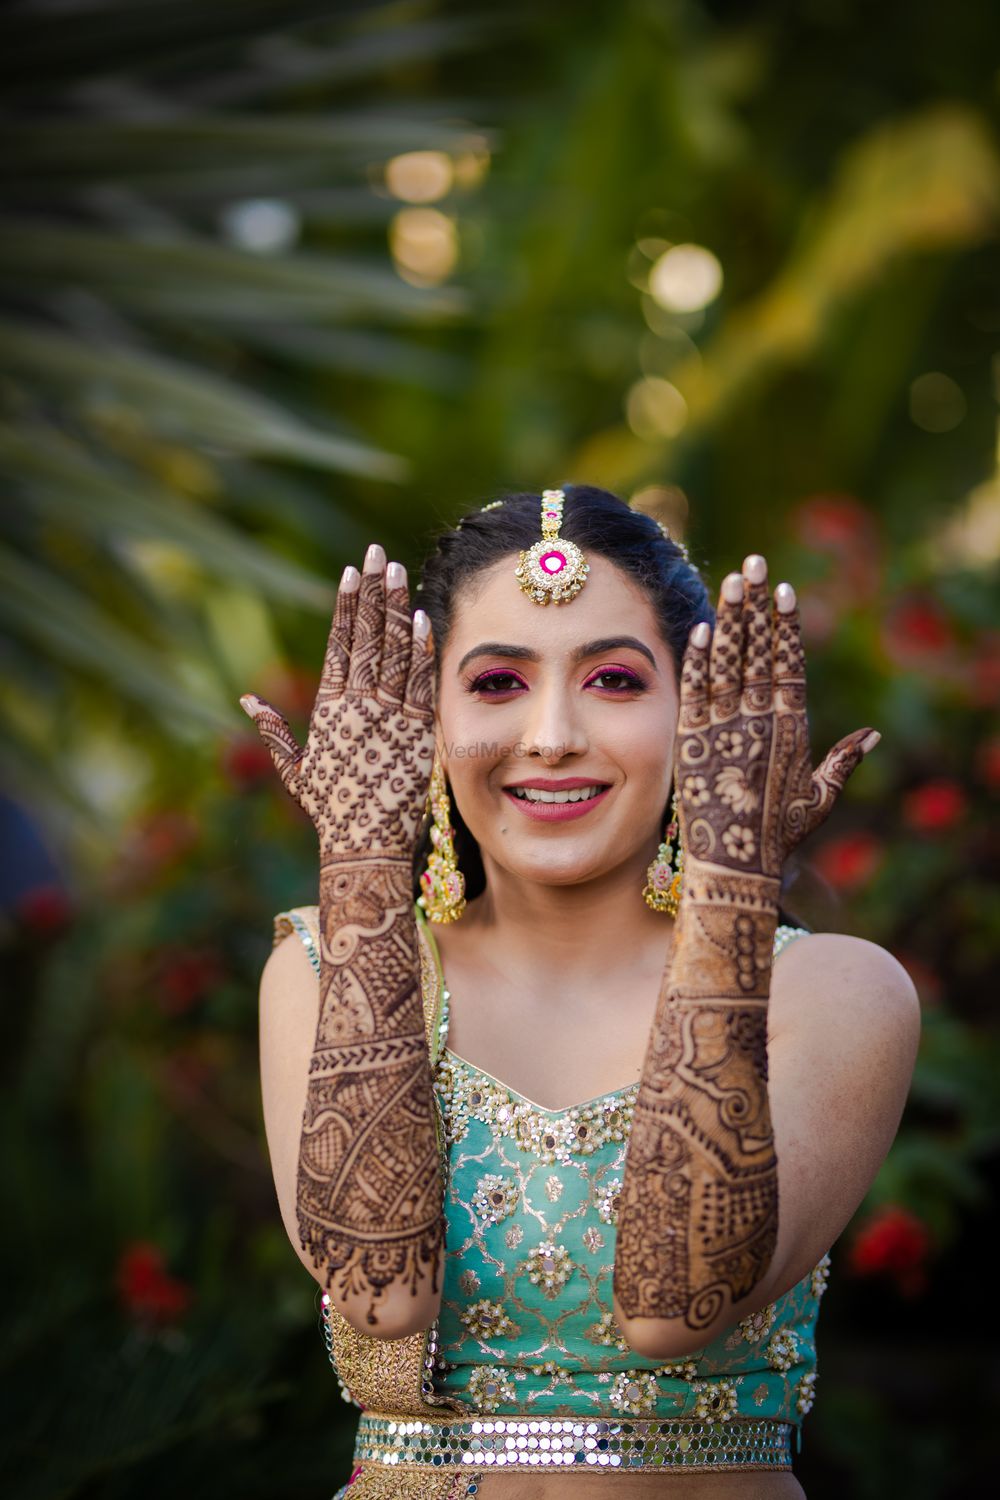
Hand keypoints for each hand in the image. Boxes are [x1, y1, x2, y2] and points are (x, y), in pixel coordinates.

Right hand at [240, 545, 435, 860]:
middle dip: (372, 591)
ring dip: (398, 608)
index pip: (337, 645)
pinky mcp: (418, 732)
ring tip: (400, 571)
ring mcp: (390, 717)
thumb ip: (273, 731)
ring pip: (395, 651)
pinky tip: (422, 618)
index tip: (350, 573)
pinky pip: (420, 682)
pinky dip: (422, 649)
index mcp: (327, 710)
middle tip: (378, 553)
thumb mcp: (295, 770)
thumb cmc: (329, 810)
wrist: (365, 844)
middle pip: (366, 636)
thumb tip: (244, 700)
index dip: (345, 606)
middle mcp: (358, 706)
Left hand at [676, 554, 878, 881]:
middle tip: (753, 563)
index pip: (788, 666)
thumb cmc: (778, 838)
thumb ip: (842, 763)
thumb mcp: (818, 800)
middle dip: (755, 606)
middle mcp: (758, 723)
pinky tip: (701, 628)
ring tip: (730, 581)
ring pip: (725, 663)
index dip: (785, 627)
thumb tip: (872, 736)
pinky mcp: (690, 742)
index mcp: (791, 731)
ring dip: (728, 619)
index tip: (783, 590)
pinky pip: (693, 692)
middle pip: (756, 652)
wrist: (733, 868)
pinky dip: (696, 660)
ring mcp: (722, 730)